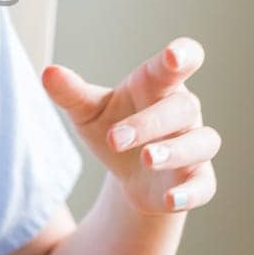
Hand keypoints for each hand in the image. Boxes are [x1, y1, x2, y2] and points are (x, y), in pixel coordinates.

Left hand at [41, 37, 219, 214]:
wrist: (128, 176)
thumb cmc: (114, 128)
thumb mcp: (89, 111)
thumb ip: (71, 93)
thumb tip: (48, 72)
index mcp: (158, 86)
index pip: (180, 62)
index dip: (183, 55)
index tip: (175, 57)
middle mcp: (183, 113)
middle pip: (181, 108)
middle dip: (150, 122)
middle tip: (114, 138)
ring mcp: (194, 146)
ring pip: (201, 142)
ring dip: (175, 151)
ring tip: (148, 159)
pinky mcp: (197, 180)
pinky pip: (205, 185)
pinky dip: (190, 193)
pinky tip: (170, 199)